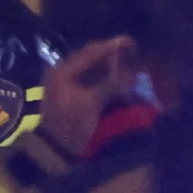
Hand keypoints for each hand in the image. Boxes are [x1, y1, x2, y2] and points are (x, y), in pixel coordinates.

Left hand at [37, 36, 137, 159]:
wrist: (55, 149)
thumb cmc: (70, 125)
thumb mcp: (92, 103)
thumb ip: (112, 83)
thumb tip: (134, 71)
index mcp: (63, 71)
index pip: (92, 51)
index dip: (113, 46)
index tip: (134, 43)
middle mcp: (64, 72)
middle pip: (93, 57)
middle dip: (115, 54)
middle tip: (136, 53)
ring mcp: (68, 82)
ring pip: (95, 66)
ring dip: (113, 65)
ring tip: (133, 62)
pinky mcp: (74, 92)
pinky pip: (94, 78)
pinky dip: (108, 75)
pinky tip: (123, 76)